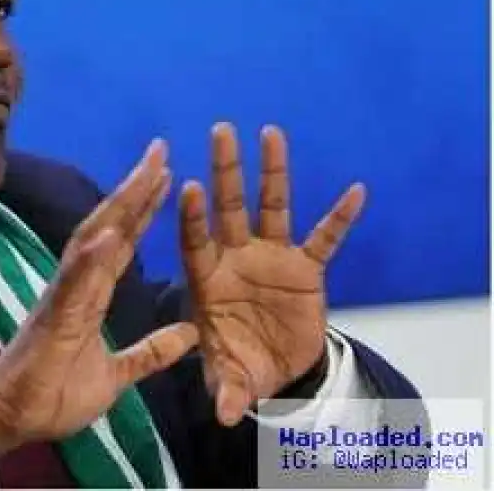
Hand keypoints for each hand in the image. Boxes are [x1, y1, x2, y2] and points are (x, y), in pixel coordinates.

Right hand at [0, 140, 198, 455]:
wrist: (15, 418)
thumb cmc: (56, 394)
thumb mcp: (118, 374)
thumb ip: (150, 353)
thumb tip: (189, 335)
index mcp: (92, 295)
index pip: (124, 243)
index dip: (144, 209)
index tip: (167, 176)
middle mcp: (79, 285)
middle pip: (111, 227)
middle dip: (136, 189)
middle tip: (161, 151)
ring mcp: (66, 296)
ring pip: (95, 241)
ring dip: (120, 206)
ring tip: (145, 172)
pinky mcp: (56, 318)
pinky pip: (76, 284)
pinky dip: (94, 257)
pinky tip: (112, 232)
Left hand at [179, 123, 365, 426]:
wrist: (276, 369)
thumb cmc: (239, 364)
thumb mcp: (231, 377)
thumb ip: (226, 387)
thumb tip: (224, 414)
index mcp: (207, 278)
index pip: (195, 240)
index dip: (192, 217)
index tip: (188, 185)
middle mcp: (236, 258)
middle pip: (228, 208)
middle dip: (225, 171)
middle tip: (220, 130)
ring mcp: (271, 258)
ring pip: (272, 208)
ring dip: (273, 174)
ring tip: (272, 134)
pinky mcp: (306, 268)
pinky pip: (324, 239)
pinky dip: (339, 219)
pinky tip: (355, 192)